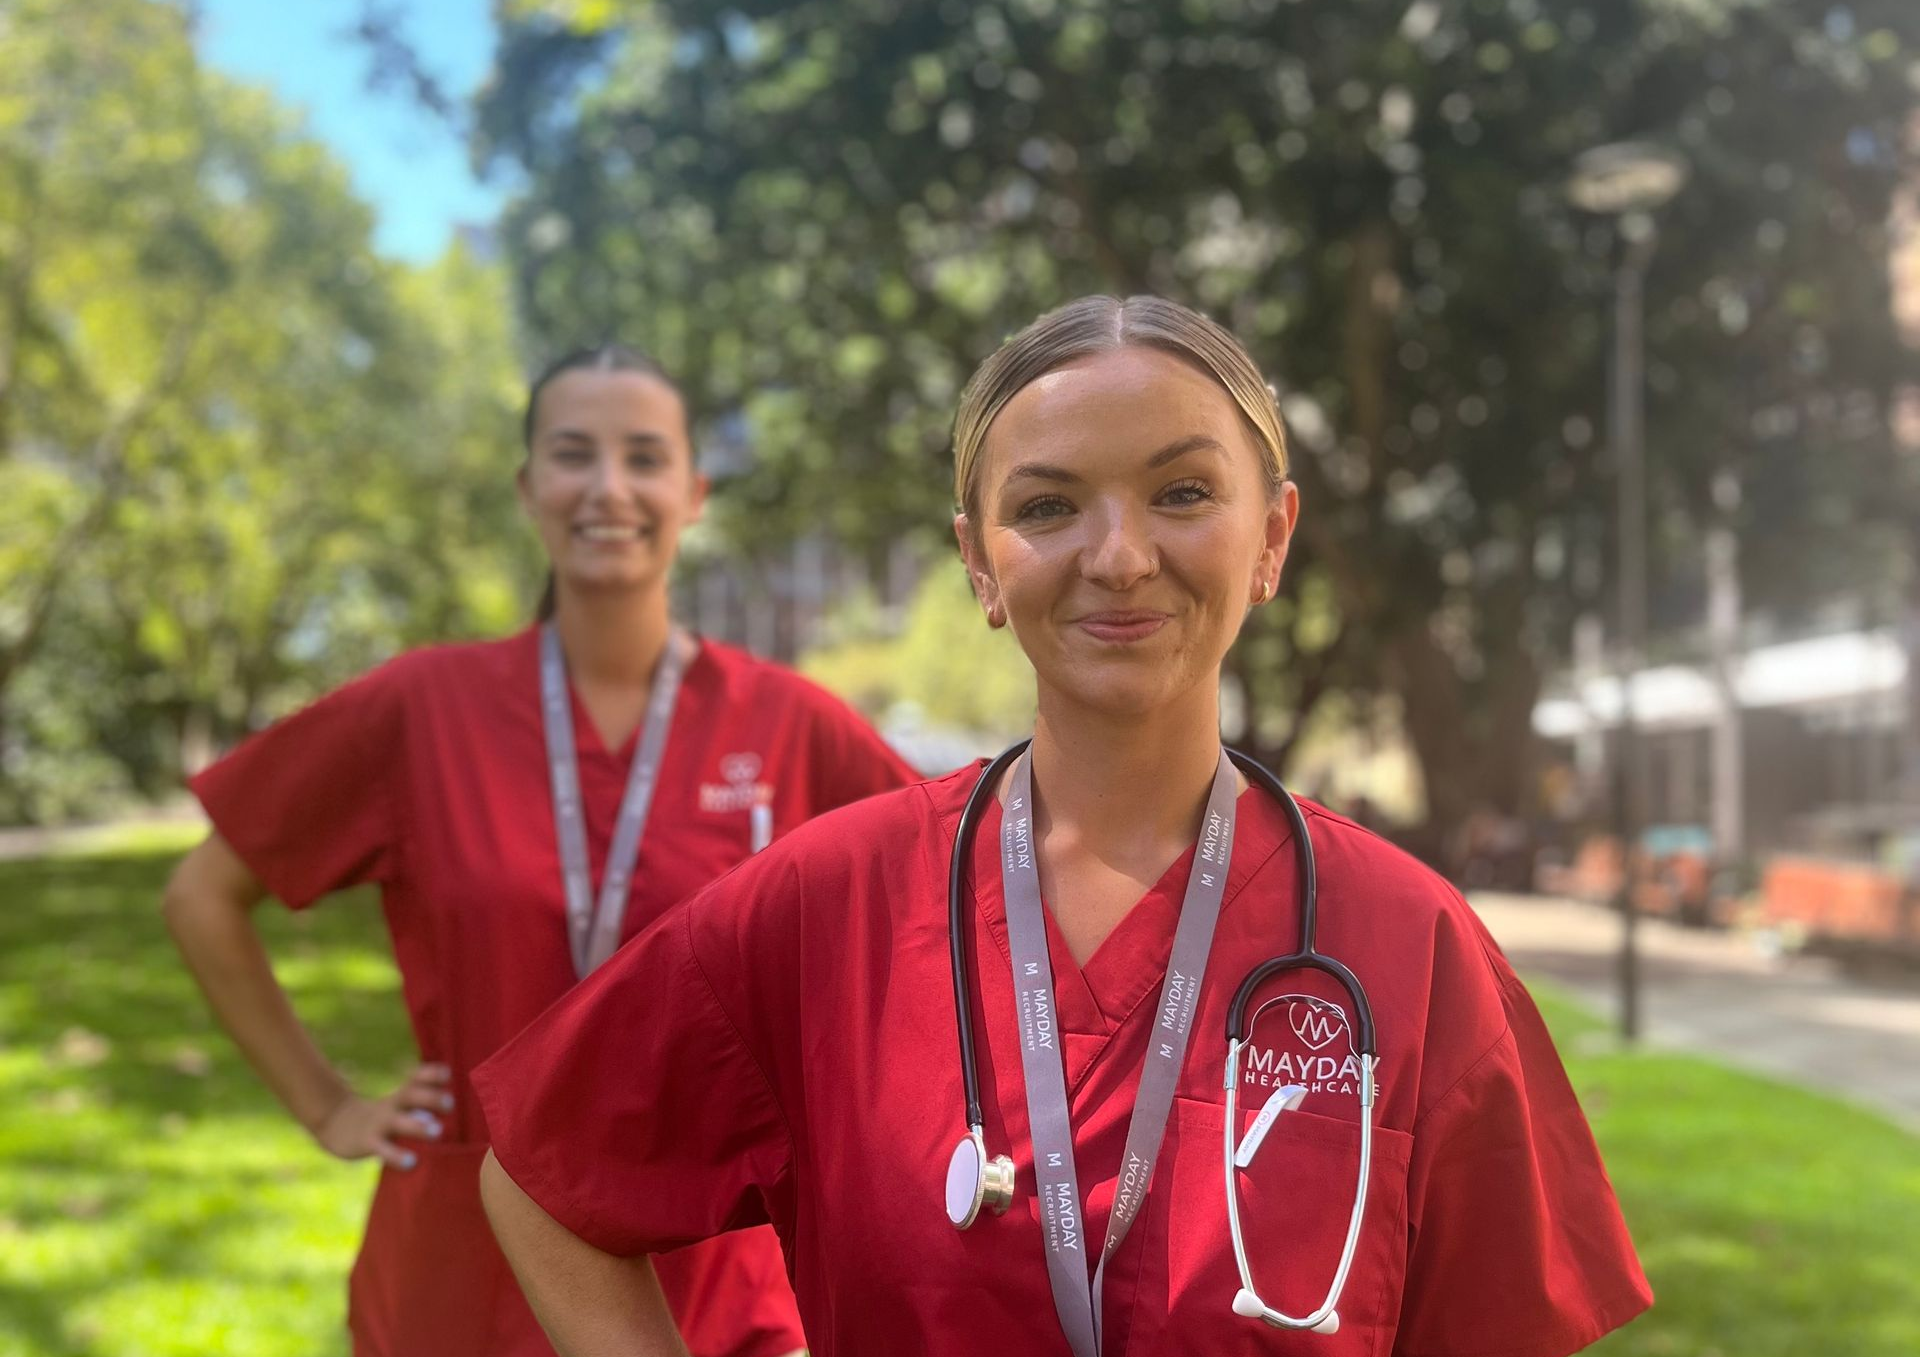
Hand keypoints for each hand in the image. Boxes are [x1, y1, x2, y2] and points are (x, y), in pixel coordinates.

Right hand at [310, 1063, 455, 1169]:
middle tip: (449, 1104)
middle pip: (409, 1095)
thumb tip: (453, 1103)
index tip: (447, 1074)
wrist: (335, 1124)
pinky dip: (396, 1155)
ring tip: (437, 1132)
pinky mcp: (367, 1142)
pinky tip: (411, 1162)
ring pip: (398, 1122)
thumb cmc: (379, 1116)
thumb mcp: (397, 1104)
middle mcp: (391, 1106)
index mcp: (400, 1096)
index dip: (431, 1074)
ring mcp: (378, 1124)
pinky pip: (382, 1149)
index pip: (416, 1079)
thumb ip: (421, 1102)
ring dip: (418, 1125)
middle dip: (430, 1098)